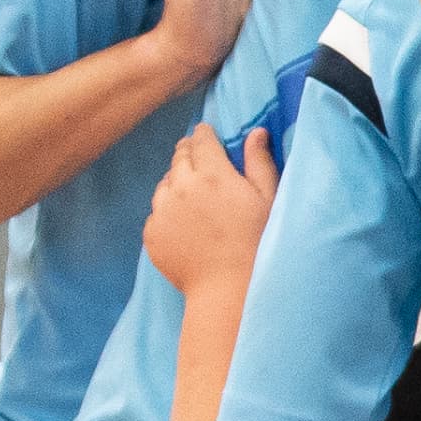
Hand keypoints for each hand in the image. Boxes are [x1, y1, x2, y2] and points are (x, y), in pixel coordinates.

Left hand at [143, 120, 281, 295]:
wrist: (228, 289)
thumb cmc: (258, 243)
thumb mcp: (268, 200)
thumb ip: (259, 162)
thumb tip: (256, 131)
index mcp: (212, 173)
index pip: (201, 140)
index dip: (205, 134)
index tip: (208, 134)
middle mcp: (181, 186)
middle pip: (179, 156)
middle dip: (190, 154)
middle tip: (203, 163)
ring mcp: (162, 209)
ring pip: (165, 183)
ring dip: (178, 183)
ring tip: (197, 200)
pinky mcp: (151, 232)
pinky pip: (157, 212)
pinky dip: (169, 212)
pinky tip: (188, 226)